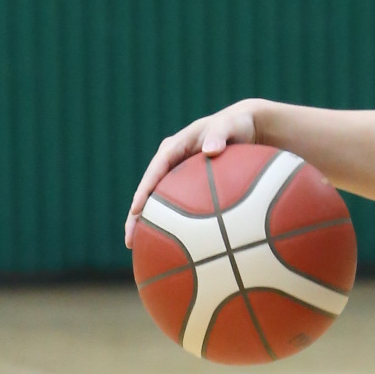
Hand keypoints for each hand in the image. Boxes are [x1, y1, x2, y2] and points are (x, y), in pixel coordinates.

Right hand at [124, 101, 258, 246]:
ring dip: (146, 223)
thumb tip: (210, 150)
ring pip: (156, 202)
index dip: (145, 190)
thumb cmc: (237, 125)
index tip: (137, 210)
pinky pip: (173, 205)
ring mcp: (176, 174)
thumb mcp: (230, 125)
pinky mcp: (185, 184)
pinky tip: (171, 245)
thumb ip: (220, 134)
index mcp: (175, 146)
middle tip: (130, 240)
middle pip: (147, 191)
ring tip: (138, 248)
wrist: (245, 126)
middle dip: (136, 215)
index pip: (155, 170)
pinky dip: (169, 223)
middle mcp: (170, 161)